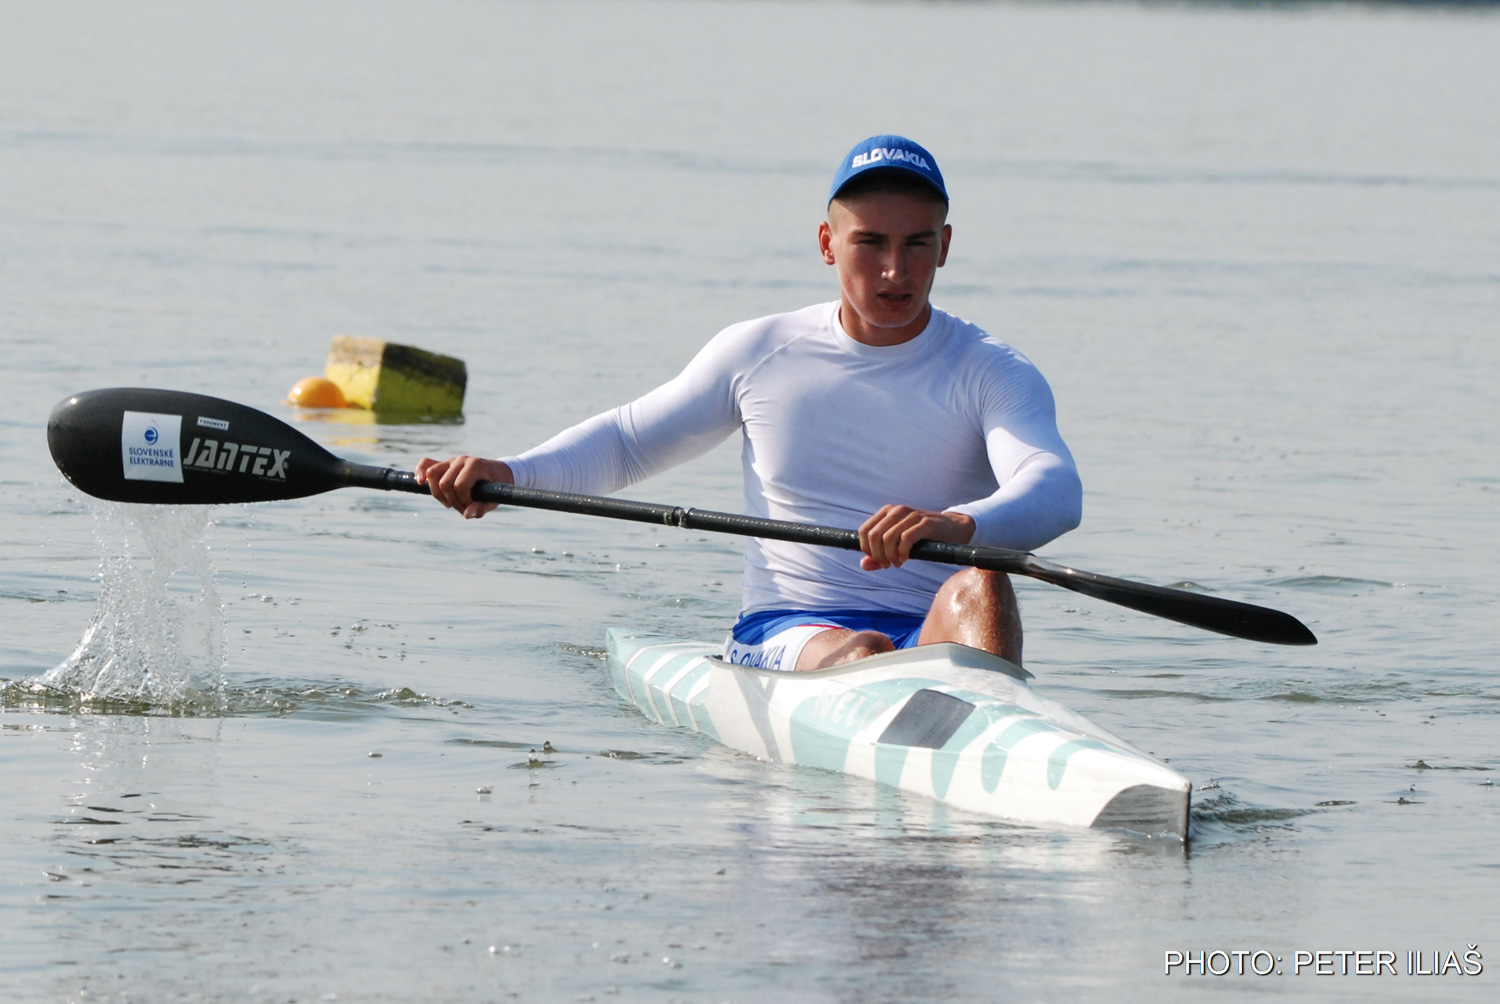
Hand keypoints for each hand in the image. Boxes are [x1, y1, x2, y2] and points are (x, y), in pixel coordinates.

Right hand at [415, 455, 513, 518]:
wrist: (498, 473)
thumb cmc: (496, 486)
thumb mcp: (493, 500)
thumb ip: (481, 508)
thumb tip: (467, 515)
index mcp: (475, 465)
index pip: (459, 486)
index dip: (463, 502)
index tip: (471, 508)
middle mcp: (461, 460)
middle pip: (444, 483)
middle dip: (451, 501)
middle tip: (462, 508)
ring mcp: (451, 461)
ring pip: (432, 474)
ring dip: (438, 494)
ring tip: (449, 502)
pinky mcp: (444, 464)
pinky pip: (426, 463)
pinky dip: (420, 472)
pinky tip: (420, 482)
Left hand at [857, 505, 974, 569]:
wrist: (952, 528)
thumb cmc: (922, 538)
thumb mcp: (898, 546)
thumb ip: (879, 555)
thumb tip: (863, 565)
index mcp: (887, 512)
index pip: (864, 530)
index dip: (866, 549)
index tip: (878, 560)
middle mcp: (897, 510)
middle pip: (874, 536)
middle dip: (878, 555)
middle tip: (888, 564)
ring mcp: (911, 515)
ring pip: (888, 538)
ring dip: (890, 556)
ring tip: (897, 562)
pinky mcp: (925, 523)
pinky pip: (906, 539)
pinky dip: (902, 553)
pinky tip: (905, 558)